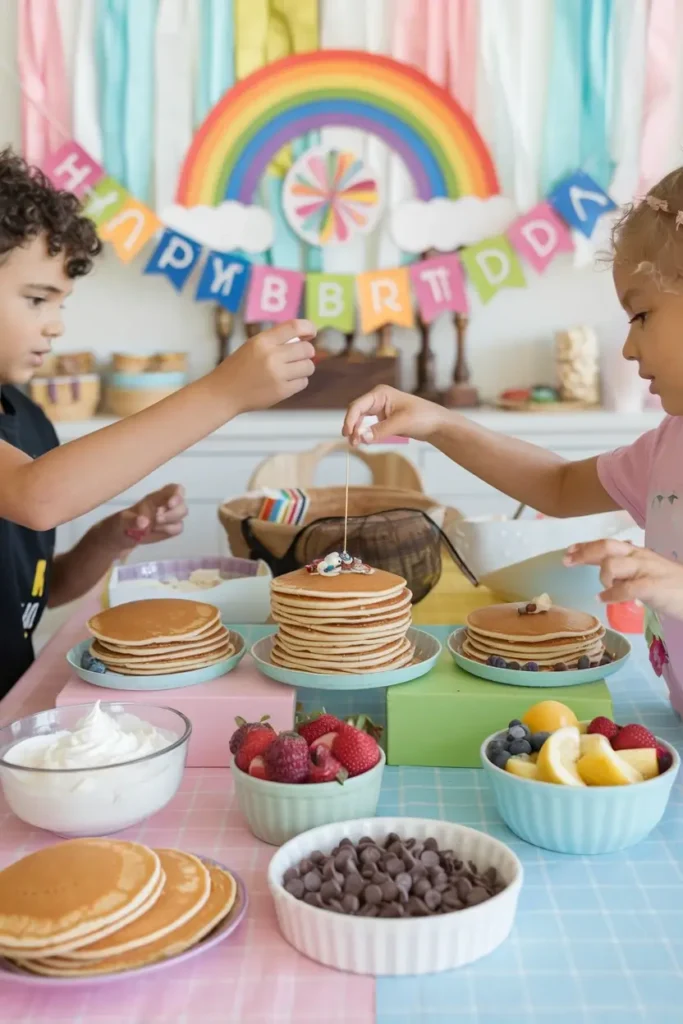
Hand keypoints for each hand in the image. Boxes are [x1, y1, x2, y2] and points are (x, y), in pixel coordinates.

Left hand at [115, 484, 187, 548]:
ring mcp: (168, 517)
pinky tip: (156, 532)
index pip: (173, 489)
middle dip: (174, 512)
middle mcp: (165, 505)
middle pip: (182, 503)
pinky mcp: (169, 528)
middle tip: (158, 519)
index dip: (177, 494)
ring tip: (155, 526)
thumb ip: (131, 521)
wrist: (120, 537)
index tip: (170, 504)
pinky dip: (169, 531)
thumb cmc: (120, 524)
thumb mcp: (121, 522)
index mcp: (155, 497)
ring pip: (182, 515)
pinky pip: (178, 528)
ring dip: (171, 521)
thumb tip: (144, 522)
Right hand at [219, 319, 316, 412]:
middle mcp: (272, 356)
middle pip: (307, 349)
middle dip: (306, 352)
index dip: (309, 328)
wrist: (224, 392)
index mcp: (263, 341)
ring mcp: (277, 375)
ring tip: (292, 370)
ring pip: (309, 366)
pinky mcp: (281, 391)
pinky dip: (298, 381)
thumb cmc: (239, 367)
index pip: (295, 326)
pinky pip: (303, 382)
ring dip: (304, 367)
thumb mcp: (253, 345)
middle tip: (298, 357)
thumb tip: (306, 338)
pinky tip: (286, 381)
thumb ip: (276, 340)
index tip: (311, 333)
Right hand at [342, 386, 445, 444]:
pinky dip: (365, 434)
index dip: (350, 419)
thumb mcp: (401, 423)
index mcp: (381, 394)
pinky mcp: (384, 419)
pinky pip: (369, 426)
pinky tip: (364, 442)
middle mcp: (378, 399)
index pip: (358, 405)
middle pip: (357, 412)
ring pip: (361, 420)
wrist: (438, 424)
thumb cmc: (423, 417)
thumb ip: (380, 430)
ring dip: (357, 432)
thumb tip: (362, 438)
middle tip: (352, 443)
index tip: (347, 434)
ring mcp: (380, 409)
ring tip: (356, 444)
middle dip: (352, 427)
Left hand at [564, 539, 682, 620]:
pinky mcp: (652, 586)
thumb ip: (627, 569)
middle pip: (606, 547)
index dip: (586, 546)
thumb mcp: (646, 571)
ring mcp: (646, 570)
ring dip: (602, 577)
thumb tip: (605, 567)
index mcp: (636, 553)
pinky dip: (611, 594)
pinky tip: (603, 599)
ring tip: (603, 588)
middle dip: (584, 553)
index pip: (607, 544)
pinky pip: (626, 589)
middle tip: (567, 561)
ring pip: (612, 565)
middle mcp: (639, 557)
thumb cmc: (671, 586)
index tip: (568, 550)